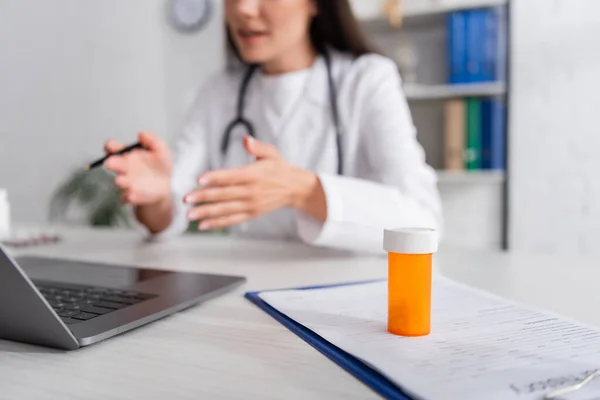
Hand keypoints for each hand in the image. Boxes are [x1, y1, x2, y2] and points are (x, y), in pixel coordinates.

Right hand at [103, 132, 172, 205]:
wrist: (168, 186)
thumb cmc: (161, 167)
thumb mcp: (161, 150)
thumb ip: (153, 140)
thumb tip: (141, 134)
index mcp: (128, 155)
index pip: (113, 148)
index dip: (110, 146)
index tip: (112, 146)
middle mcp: (125, 168)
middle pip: (112, 163)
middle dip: (111, 162)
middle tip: (111, 162)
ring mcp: (128, 182)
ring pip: (119, 181)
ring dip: (120, 180)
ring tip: (123, 180)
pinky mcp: (133, 195)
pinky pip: (126, 197)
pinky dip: (127, 196)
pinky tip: (132, 194)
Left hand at [184, 136, 326, 230]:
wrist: (294, 188)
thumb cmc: (279, 168)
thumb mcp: (271, 153)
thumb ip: (258, 147)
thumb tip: (246, 140)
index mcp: (253, 175)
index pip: (231, 177)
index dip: (215, 178)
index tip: (200, 179)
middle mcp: (251, 192)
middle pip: (224, 194)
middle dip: (204, 197)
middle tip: (186, 198)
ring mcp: (251, 204)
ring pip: (225, 209)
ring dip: (206, 212)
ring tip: (190, 215)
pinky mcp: (251, 213)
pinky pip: (232, 220)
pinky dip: (218, 223)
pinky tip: (203, 225)